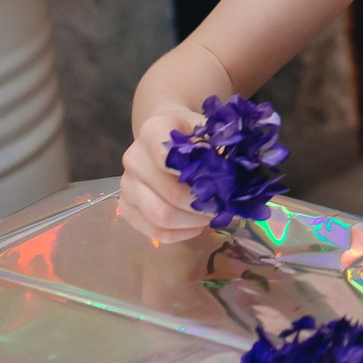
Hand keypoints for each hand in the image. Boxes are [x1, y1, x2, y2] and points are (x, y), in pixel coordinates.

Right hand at [116, 104, 212, 243]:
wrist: (163, 137)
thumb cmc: (190, 134)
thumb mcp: (206, 129)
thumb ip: (219, 147)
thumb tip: (236, 176)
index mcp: (152, 131)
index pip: (166, 156)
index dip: (192, 175)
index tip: (216, 184)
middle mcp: (134, 158)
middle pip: (169, 194)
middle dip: (201, 206)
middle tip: (222, 208)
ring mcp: (127, 185)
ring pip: (160, 217)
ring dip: (191, 222)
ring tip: (210, 216)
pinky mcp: (126, 207)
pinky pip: (154, 232)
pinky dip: (180, 234)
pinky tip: (195, 225)